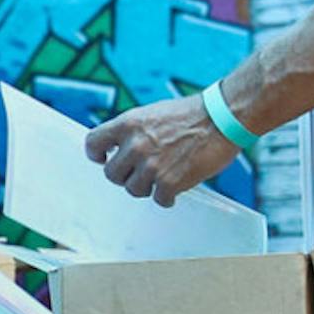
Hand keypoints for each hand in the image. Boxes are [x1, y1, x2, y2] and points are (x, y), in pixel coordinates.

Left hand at [83, 94, 240, 206]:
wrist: (220, 119)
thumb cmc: (191, 114)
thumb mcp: (153, 113)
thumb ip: (133, 131)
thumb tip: (120, 148)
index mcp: (128, 123)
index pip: (93, 143)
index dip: (97, 155)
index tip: (105, 159)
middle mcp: (135, 145)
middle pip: (111, 174)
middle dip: (125, 175)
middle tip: (141, 172)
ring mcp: (151, 165)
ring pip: (133, 190)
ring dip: (147, 187)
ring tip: (163, 176)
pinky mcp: (169, 182)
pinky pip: (158, 200)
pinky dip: (168, 196)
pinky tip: (177, 186)